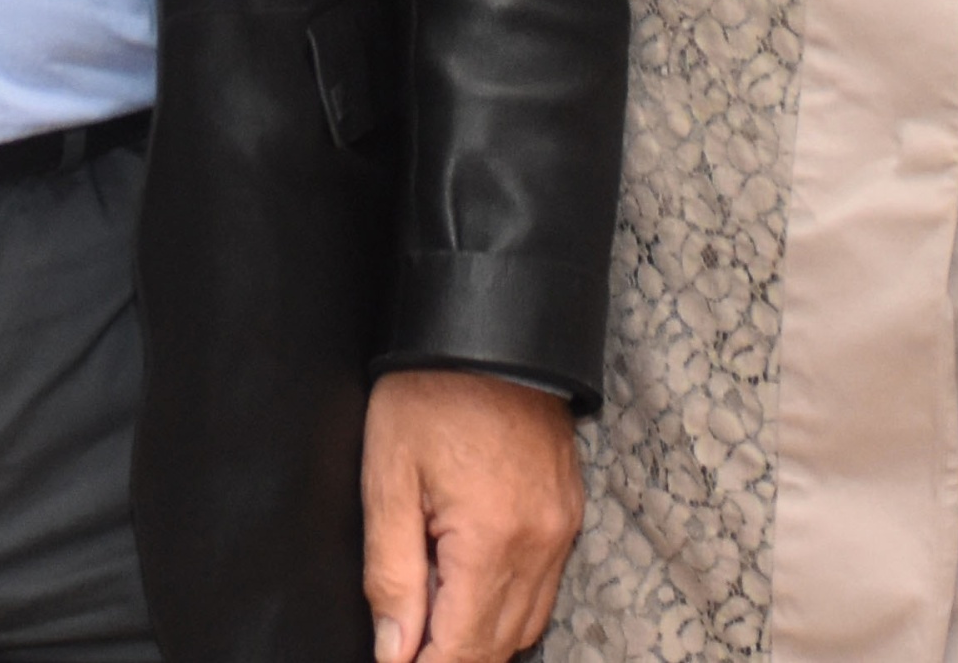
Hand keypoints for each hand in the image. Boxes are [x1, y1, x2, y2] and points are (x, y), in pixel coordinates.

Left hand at [361, 368, 583, 662]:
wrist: (489, 328)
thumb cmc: (429, 393)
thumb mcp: (389, 479)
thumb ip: (391, 575)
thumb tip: (393, 653)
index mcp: (493, 540)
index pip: (462, 650)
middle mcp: (541, 544)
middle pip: (498, 647)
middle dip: (450, 660)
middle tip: (405, 647)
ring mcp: (562, 529)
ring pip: (526, 625)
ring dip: (479, 639)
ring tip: (430, 619)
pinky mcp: (569, 512)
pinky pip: (544, 589)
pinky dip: (506, 606)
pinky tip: (466, 588)